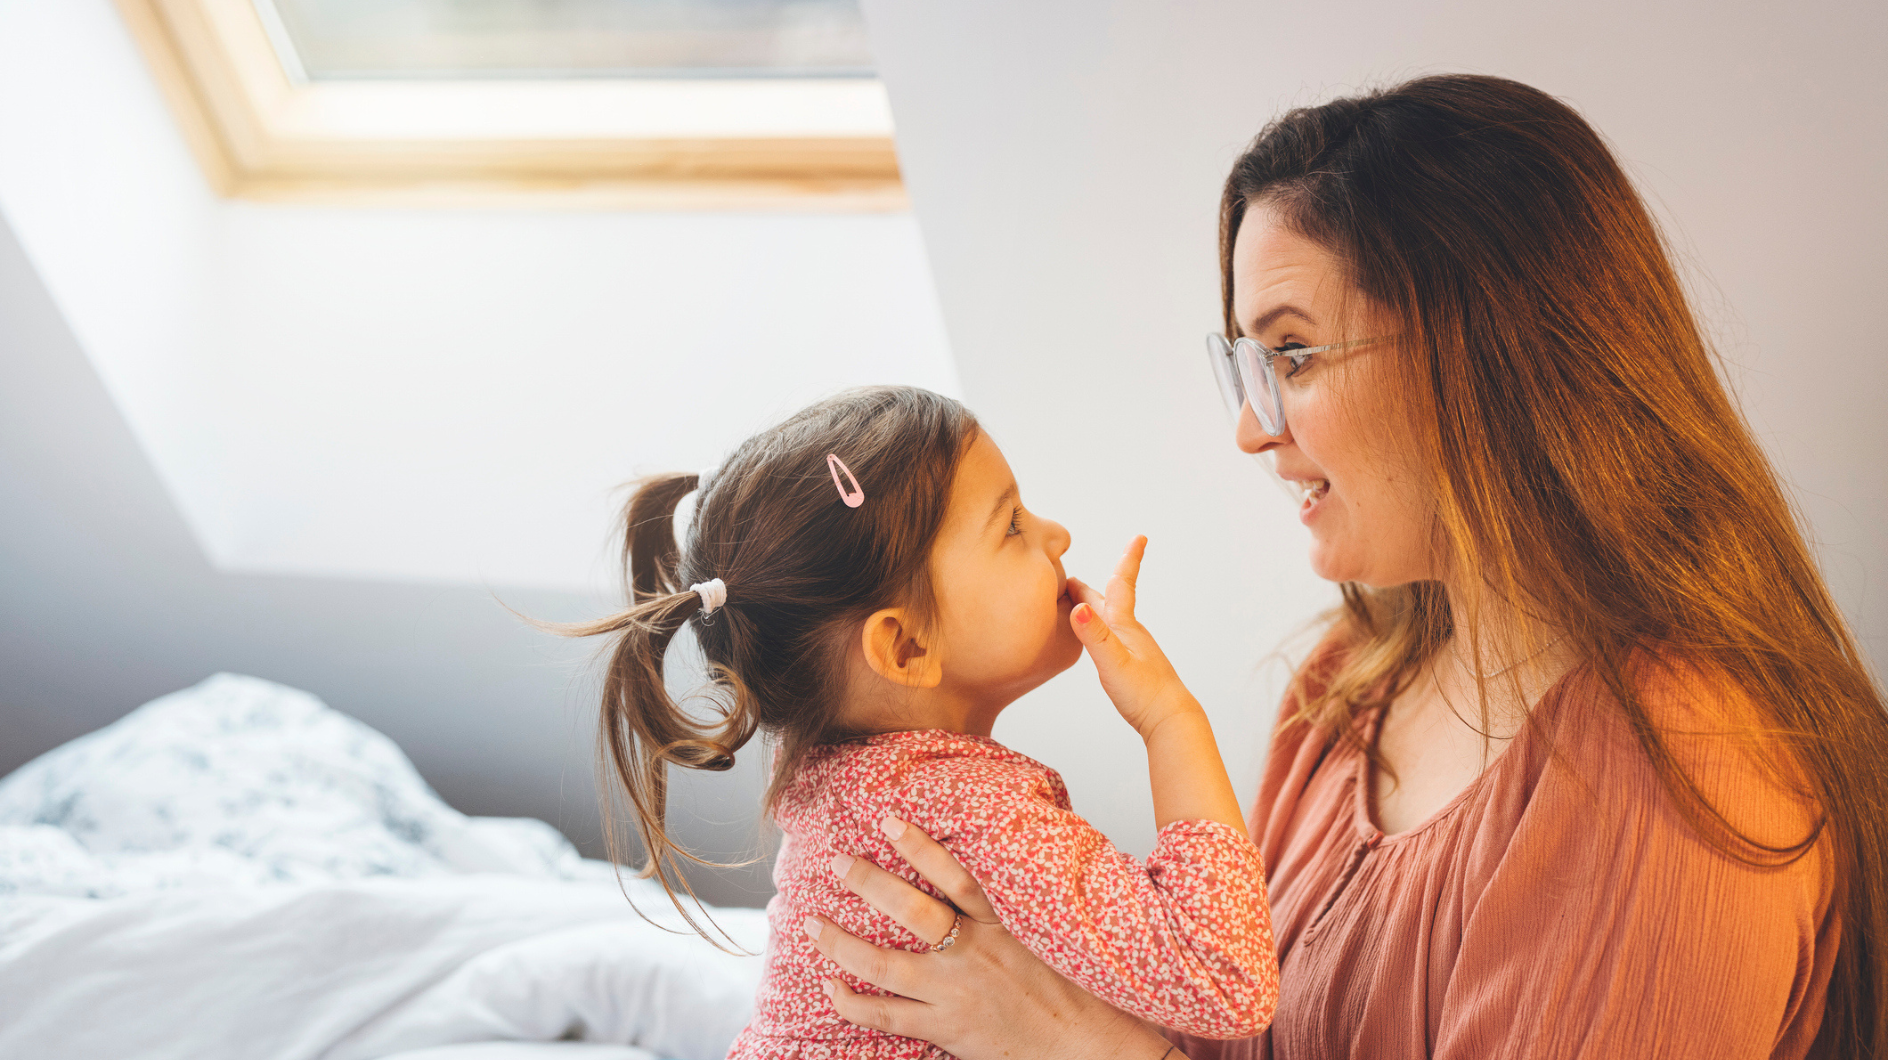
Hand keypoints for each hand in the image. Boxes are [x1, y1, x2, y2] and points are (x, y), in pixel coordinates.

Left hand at [803, 817, 1183, 1059]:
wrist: (1086, 1046)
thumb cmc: (1074, 991)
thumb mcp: (1050, 936)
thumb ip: (1017, 908)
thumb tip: (991, 874)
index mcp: (1004, 924)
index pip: (957, 875)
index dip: (921, 846)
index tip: (889, 821)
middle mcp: (975, 952)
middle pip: (911, 910)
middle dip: (869, 883)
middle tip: (839, 863)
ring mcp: (956, 991)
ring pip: (885, 964)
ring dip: (843, 943)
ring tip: (812, 923)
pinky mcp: (946, 1027)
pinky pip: (887, 1014)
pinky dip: (852, 1001)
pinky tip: (829, 986)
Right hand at [1068, 536, 1202, 739]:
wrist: (1170, 721)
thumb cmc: (1144, 695)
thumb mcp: (1113, 664)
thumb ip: (1094, 637)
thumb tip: (1078, 607)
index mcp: (1124, 628)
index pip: (1122, 586)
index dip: (1129, 560)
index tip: (1140, 537)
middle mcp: (1130, 634)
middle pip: (1108, 602)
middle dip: (1091, 586)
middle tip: (1073, 575)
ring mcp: (1133, 650)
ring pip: (1109, 621)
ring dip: (1094, 607)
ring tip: (1080, 602)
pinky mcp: (1132, 667)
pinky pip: (1110, 639)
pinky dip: (1098, 630)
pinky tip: (1097, 640)